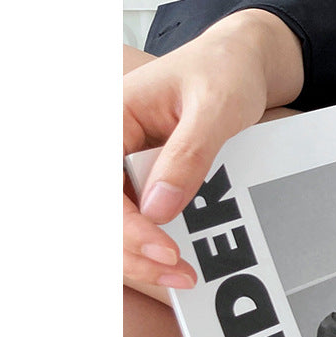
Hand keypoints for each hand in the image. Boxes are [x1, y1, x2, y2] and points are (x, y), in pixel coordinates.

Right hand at [122, 10, 303, 291]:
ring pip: (109, 224)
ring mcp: (117, 164)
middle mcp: (104, 145)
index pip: (96, 187)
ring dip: (137, 256)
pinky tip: (179, 261)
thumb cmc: (224, 71)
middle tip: (180, 275)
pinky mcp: (137, 179)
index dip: (124, 227)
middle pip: (94, 214)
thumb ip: (189, 153)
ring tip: (183, 276)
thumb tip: (158, 210)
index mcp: (108, 119)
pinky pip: (132, 218)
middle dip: (130, 252)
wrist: (240, 61)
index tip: (165, 251)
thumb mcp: (217, 106)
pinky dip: (150, 243)